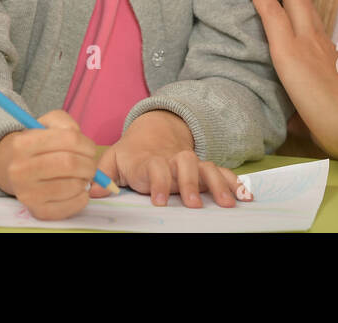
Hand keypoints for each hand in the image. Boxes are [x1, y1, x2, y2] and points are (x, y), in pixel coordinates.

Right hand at [0, 109, 98, 219]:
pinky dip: (82, 197)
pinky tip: (77, 190)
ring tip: (82, 176)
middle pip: (70, 164)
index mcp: (22, 144)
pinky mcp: (37, 211)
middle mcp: (20, 170)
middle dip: (89, 164)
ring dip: (85, 180)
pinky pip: (70, 206)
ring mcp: (27, 193)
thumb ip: (65, 123)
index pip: (69, 139)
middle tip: (90, 165)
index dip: (87, 144)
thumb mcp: (47, 124)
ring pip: (72, 186)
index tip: (89, 149)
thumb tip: (82, 142)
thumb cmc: (37, 145)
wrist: (13, 170)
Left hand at [91, 110, 244, 207]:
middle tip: (194, 204)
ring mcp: (190, 163)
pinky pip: (221, 172)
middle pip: (185, 163)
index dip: (158, 182)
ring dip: (217, 184)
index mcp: (148, 161)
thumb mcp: (113, 161)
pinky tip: (245, 195)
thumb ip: (103, 175)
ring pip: (206, 167)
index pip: (154, 167)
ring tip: (228, 204)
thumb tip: (92, 190)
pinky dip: (234, 182)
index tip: (160, 200)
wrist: (153, 132)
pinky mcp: (204, 168)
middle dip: (190, 183)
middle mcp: (172, 160)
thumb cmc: (131, 155)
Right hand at [247, 0, 337, 160]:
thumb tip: (287, 115)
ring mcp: (327, 46)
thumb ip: (290, 113)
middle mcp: (309, 44)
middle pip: (297, 0)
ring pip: (310, 11)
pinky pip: (318, 27)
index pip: (273, 14)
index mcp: (291, 55)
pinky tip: (305, 20)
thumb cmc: (329, 123)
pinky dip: (307, 15)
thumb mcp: (301, 121)